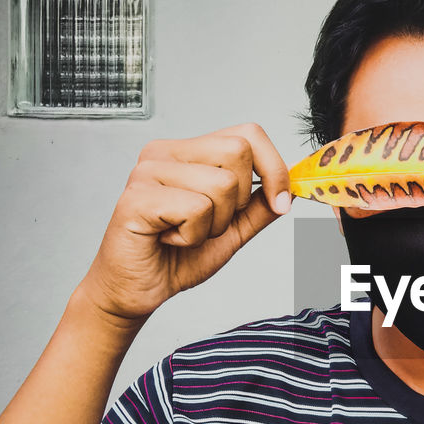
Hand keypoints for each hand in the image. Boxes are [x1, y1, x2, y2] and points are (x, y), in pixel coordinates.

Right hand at [77, 123, 290, 324]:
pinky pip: (196, 208)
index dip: (274, 167)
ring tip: (184, 234)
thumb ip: (258, 207)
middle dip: (238, 201)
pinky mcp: (137, 197)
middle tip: (207, 223)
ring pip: (222, 184)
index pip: (248, 133)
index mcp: (187, 151)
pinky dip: (192, 236)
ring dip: (213, 225)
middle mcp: (164, 152)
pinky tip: (168, 240)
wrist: (135, 290)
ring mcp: (147, 171)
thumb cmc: (175, 257)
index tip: (280, 202)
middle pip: (238, 152)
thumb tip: (288, 188)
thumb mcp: (231, 230)